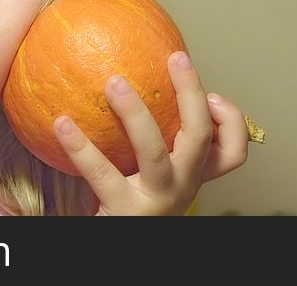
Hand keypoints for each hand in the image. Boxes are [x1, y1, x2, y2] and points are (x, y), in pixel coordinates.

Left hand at [53, 51, 248, 215]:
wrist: (121, 237)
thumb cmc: (132, 200)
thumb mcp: (155, 172)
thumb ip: (156, 136)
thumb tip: (130, 74)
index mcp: (193, 175)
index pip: (234, 151)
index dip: (231, 119)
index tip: (211, 94)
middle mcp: (183, 187)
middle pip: (202, 137)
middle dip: (192, 93)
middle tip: (177, 58)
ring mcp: (156, 200)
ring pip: (153, 150)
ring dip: (134, 112)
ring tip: (113, 82)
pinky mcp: (125, 212)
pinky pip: (101, 173)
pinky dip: (79, 145)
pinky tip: (61, 122)